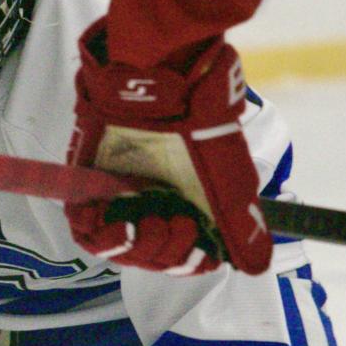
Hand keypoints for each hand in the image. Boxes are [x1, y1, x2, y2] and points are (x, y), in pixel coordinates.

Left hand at [66, 18, 271, 275]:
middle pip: (152, 257)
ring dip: (136, 247)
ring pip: (120, 249)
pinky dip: (101, 234)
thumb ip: (241, 225)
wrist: (158, 78)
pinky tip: (119, 221)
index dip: (189, 260)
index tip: (198, 247)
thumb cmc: (200, 123)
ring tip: (147, 222)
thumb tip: (258, 266)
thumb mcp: (229, 180)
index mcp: (188, 202)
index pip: (183, 255)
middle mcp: (154, 202)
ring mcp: (122, 195)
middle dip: (166, 252)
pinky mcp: (91, 186)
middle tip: (177, 224)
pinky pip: (86, 229)